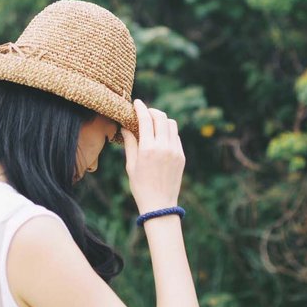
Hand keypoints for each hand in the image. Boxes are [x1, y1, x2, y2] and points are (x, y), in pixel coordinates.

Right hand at [120, 99, 184, 213]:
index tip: (137, 102)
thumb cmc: (140, 186)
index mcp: (148, 148)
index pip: (146, 119)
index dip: (141, 108)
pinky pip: (176, 136)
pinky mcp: (181, 156)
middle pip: (161, 117)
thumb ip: (130, 143)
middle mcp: (163, 147)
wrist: (160, 204)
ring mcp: (175, 151)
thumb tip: (126, 127)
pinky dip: (168, 131)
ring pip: (171, 124)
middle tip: (145, 112)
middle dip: (152, 111)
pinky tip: (161, 136)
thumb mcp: (131, 165)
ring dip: (162, 120)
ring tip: (154, 123)